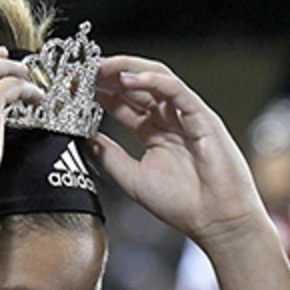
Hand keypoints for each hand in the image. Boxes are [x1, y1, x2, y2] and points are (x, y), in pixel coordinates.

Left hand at [89, 55, 266, 248]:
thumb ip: (109, 157)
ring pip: (155, 78)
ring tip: (100, 68)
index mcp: (154, 132)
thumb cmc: (184, 204)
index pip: (123, 102)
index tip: (73, 87)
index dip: (98, 92)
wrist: (216, 222)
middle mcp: (169, 119)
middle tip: (80, 70)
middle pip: (136, 85)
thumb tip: (85, 139)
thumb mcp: (133, 179)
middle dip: (107, 75)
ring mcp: (186, 115)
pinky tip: (129, 79)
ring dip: (126, 69)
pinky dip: (152, 80)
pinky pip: (176, 91)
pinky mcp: (202, 117)